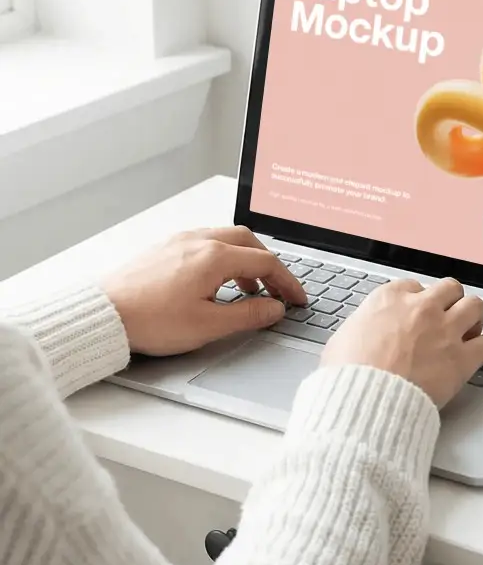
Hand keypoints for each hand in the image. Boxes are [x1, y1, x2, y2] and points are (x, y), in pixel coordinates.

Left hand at [102, 227, 306, 355]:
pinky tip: (216, 282)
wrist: (104, 314)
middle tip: (278, 290)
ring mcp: (181, 240)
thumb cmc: (149, 320)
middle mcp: (200, 240)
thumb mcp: (207, 326)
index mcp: (215, 257)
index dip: (287, 282)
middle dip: (269, 266)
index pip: (265, 262)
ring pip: (227, 239)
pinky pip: (206, 242)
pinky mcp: (166, 247)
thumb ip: (248, 315)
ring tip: (248, 290)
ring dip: (245, 261)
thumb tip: (274, 309)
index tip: (296, 299)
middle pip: (250, 242)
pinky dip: (223, 258)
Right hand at [322, 278, 482, 406]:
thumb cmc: (348, 375)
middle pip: (449, 289)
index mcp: (390, 299)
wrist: (367, 400)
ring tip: (472, 328)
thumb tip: (359, 336)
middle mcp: (421, 307)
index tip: (417, 313)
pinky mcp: (462, 358)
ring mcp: (445, 330)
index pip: (413, 287)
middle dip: (450, 301)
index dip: (417, 301)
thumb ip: (359, 329)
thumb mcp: (341, 340)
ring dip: (474, 316)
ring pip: (475, 305)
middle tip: (448, 316)